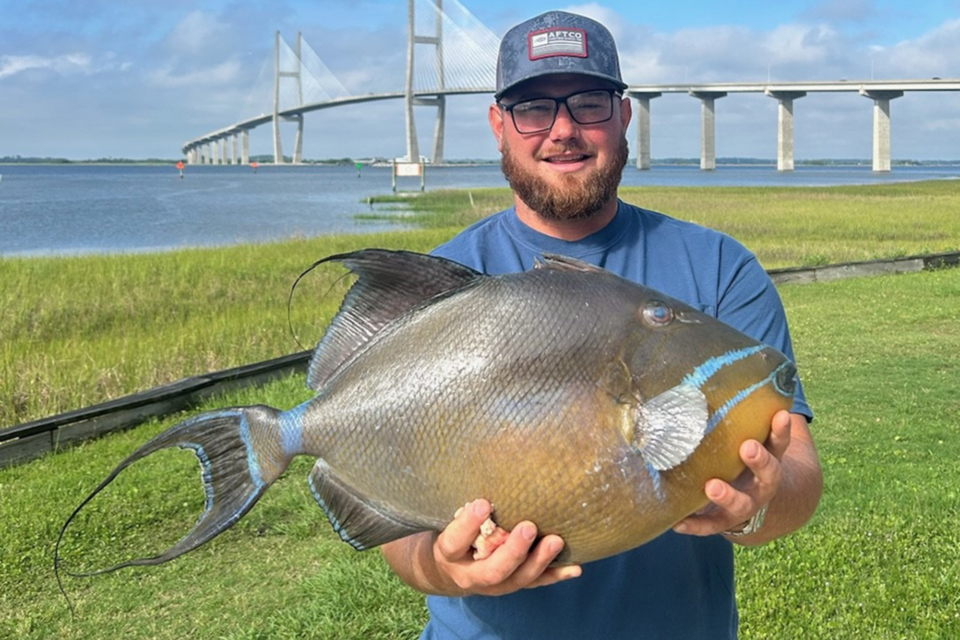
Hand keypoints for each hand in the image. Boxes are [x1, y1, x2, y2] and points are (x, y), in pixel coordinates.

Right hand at [433, 499, 581, 595]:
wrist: (453, 568)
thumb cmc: (454, 530)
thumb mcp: (449, 517)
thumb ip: (464, 502)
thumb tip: (485, 459)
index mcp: (449, 554)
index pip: (455, 542)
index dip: (467, 525)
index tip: (482, 503)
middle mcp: (470, 575)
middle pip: (492, 570)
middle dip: (513, 551)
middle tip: (529, 527)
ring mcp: (494, 585)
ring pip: (518, 579)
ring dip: (539, 560)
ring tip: (556, 541)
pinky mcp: (512, 584)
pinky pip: (536, 582)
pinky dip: (555, 575)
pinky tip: (574, 568)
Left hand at [672, 410, 792, 537]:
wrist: (753, 503)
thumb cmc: (743, 458)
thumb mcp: (748, 435)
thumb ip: (740, 412)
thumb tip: (718, 369)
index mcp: (769, 459)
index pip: (779, 442)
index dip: (780, 430)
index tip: (779, 415)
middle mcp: (761, 484)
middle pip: (769, 475)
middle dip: (760, 461)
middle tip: (748, 448)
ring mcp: (743, 505)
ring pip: (741, 505)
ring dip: (728, 496)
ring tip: (712, 487)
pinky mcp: (721, 521)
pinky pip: (709, 526)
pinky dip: (694, 525)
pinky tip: (677, 522)